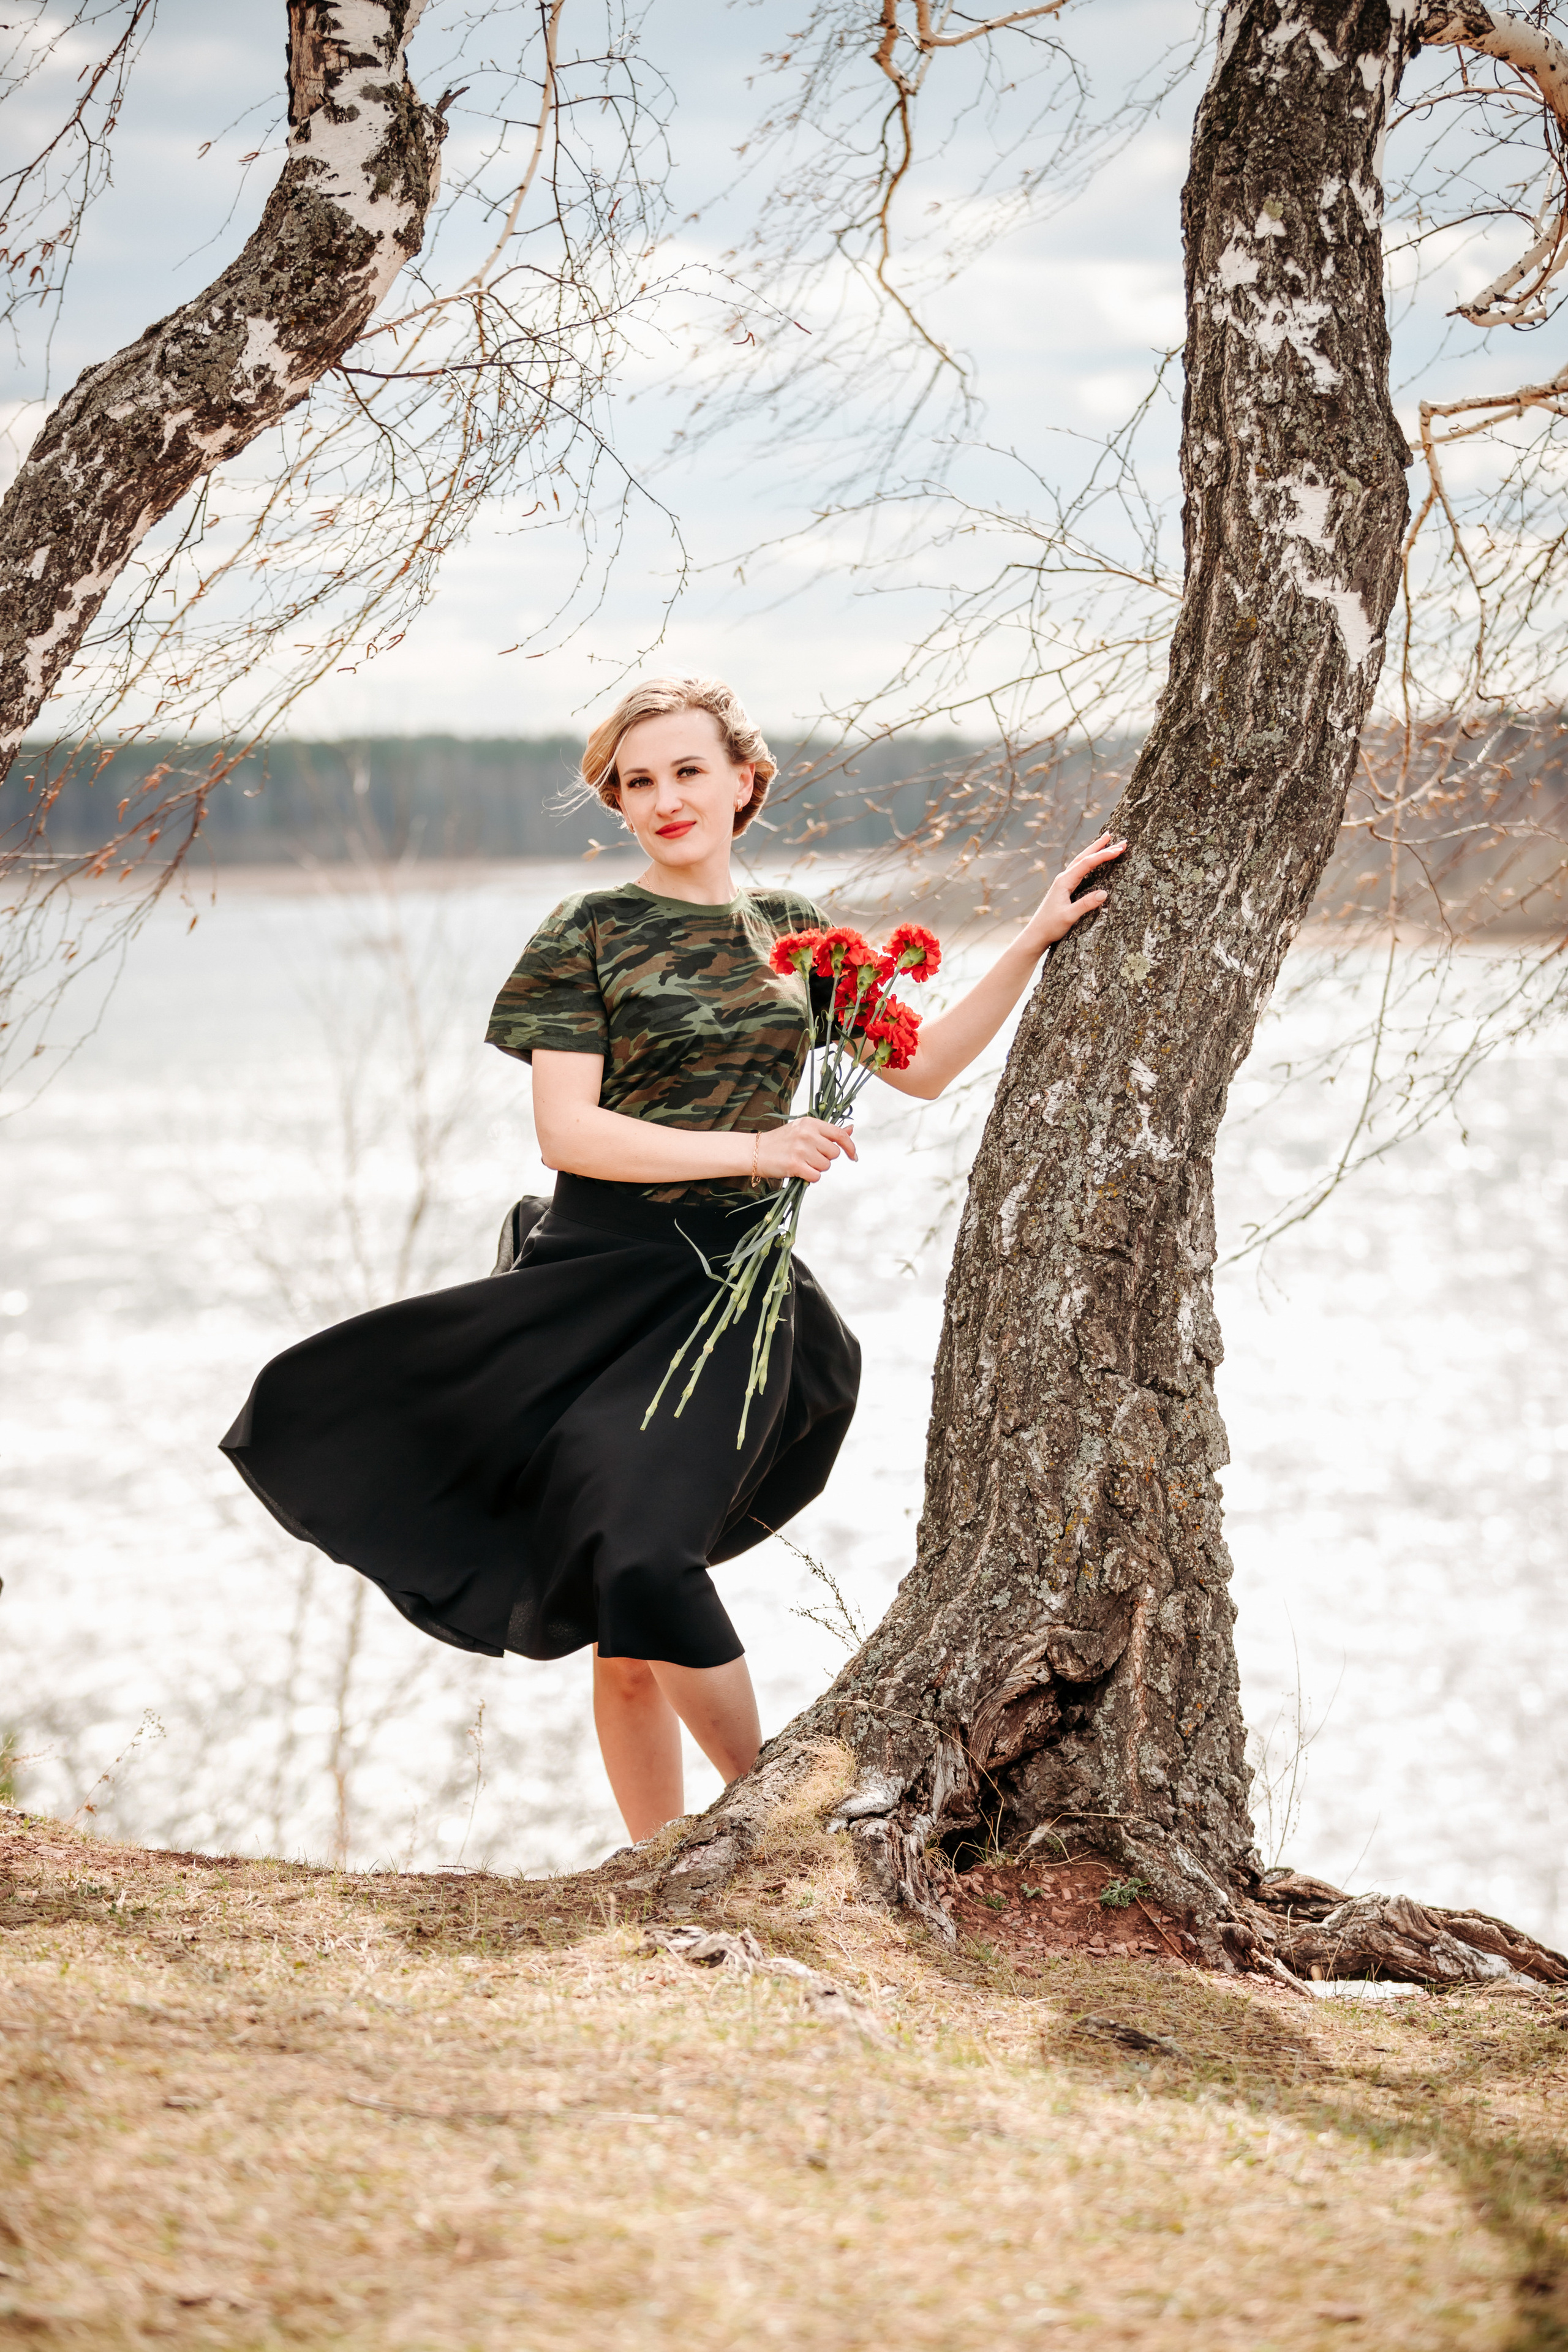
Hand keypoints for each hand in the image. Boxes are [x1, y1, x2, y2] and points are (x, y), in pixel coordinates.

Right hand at [755, 1117, 856, 1183]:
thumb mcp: (804, 1130)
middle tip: (810, 1156)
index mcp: (810, 1123)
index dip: (850, 1146)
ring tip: (802, 1162)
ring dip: (816, 1168)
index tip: (853, 1156)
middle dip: (825, 1158)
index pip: (840, 1134)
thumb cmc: (781, 1142)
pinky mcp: (795, 1164)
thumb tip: (851, 1129)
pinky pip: (816, 1176)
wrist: (754, 1151)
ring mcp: (801, 1149)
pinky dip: (810, 1177)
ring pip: (825, 1166)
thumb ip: (827, 1132)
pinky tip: (799, 1171)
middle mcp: (807, 1134)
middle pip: (834, 1153)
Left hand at [1021, 832, 1128, 953]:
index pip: (1087, 863)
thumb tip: (1104, 893)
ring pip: (1081, 861)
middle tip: (1118, 838)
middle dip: (1101, 846)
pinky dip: (1089, 861)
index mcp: (1064, 881)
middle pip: (1084, 857)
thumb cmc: (1050, 926)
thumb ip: (1085, 904)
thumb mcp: (1069, 916)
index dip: (1103, 855)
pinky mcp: (1065, 887)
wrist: (1037, 933)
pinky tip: (1094, 859)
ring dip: (1095, 851)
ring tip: (1108, 841)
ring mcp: (1064, 882)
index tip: (1118, 850)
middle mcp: (1063, 878)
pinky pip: (1079, 869)